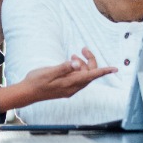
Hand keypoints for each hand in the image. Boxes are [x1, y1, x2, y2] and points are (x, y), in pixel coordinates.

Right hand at [0, 48, 116, 111]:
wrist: (27, 93)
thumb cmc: (36, 81)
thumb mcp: (49, 72)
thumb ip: (64, 67)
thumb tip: (77, 63)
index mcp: (70, 83)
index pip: (92, 76)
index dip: (104, 71)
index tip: (115, 69)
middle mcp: (73, 88)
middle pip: (90, 73)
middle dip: (89, 60)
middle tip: (82, 49)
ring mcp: (70, 89)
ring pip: (84, 75)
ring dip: (82, 64)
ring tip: (74, 55)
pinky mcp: (66, 88)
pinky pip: (78, 78)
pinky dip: (77, 69)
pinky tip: (70, 63)